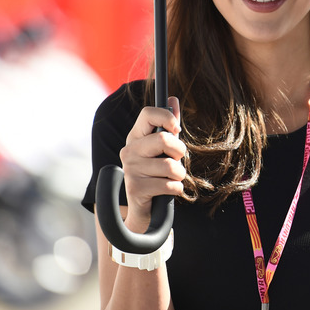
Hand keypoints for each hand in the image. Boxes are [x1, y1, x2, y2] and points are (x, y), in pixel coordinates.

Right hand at [120, 96, 185, 233]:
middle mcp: (129, 150)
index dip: (167, 117)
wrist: (143, 210)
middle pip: (163, 139)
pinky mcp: (135, 188)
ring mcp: (130, 169)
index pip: (148, 113)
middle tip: (177, 160)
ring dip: (179, 175)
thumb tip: (173, 99)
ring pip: (170, 166)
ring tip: (173, 178)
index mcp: (136, 137)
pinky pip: (169, 185)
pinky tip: (169, 190)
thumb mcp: (162, 149)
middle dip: (179, 151)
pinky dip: (176, 189)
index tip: (177, 129)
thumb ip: (168, 125)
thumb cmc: (155, 174)